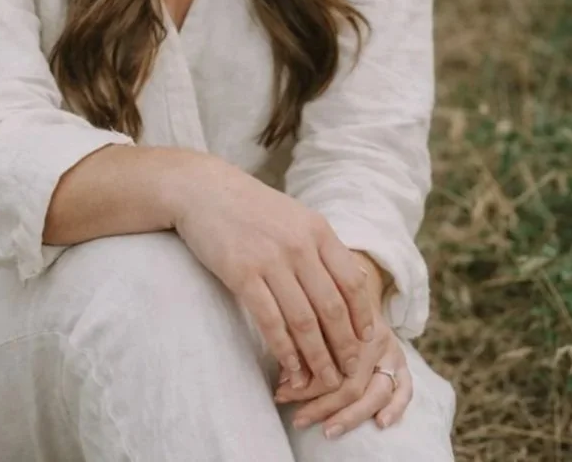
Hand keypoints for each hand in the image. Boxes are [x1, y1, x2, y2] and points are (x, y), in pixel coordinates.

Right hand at [171, 153, 375, 390]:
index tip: (366, 341)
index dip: (362, 316)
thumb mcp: (296, 217)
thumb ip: (322, 246)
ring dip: (317, 358)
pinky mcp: (241, 274)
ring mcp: (270, 259)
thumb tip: (353, 282)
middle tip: (349, 372)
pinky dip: (284, 350)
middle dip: (344, 346)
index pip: (352, 281)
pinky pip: (270, 321)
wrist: (204, 191)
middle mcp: (299, 245)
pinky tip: (290, 368)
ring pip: (303, 321)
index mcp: (318, 230)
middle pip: (332, 307)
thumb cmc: (253, 208)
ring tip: (323, 381)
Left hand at [273, 307, 412, 438]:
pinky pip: (405, 388)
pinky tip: (381, 423)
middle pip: (352, 383)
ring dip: (351, 415)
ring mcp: (391, 350)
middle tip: (298, 419)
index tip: (280, 393)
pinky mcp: (402, 362)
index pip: (329, 364)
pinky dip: (396, 408)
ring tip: (328, 430)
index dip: (303, 384)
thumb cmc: (326, 306)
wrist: (353, 290)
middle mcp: (374, 338)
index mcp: (349, 322)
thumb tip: (286, 382)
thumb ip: (299, 345)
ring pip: (377, 391)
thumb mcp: (310, 316)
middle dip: (322, 406)